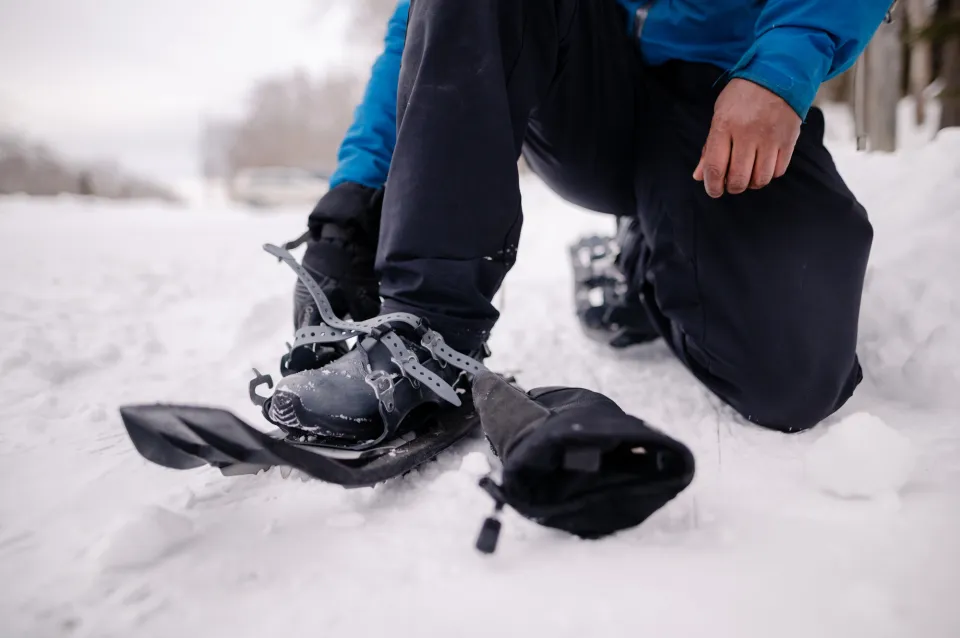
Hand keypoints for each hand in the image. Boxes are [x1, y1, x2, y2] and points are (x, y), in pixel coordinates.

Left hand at [693, 78, 800, 197]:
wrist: (779, 73)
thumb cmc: (742, 96)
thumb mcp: (719, 115)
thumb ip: (709, 147)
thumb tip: (699, 176)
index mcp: (724, 126)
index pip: (715, 168)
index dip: (712, 186)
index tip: (714, 190)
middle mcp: (747, 133)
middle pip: (738, 179)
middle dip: (732, 187)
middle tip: (731, 183)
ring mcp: (770, 137)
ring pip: (760, 179)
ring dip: (752, 183)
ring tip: (748, 174)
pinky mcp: (788, 139)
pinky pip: (778, 171)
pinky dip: (769, 174)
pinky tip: (764, 165)